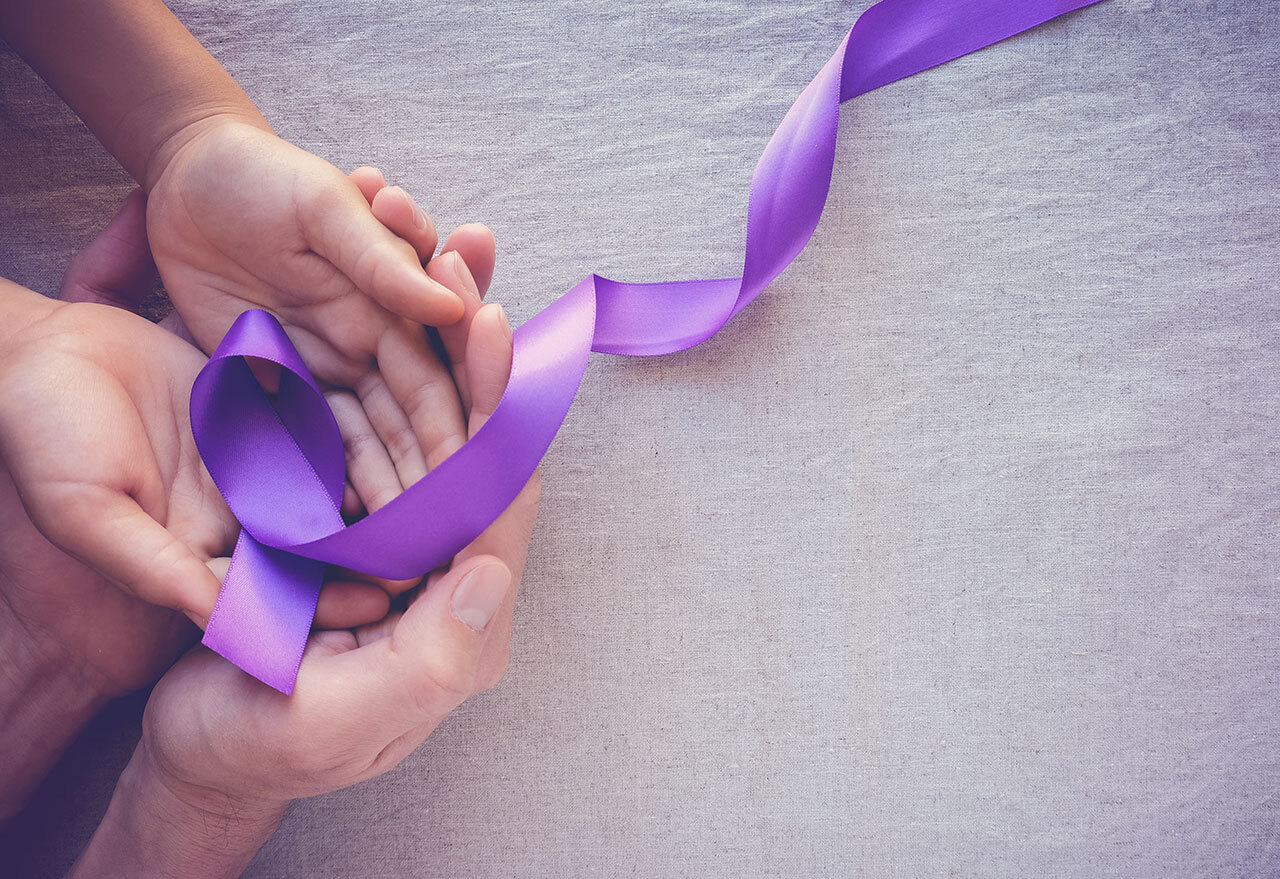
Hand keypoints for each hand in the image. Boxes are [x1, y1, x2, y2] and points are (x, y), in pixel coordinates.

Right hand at [69, 297, 538, 876]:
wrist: (194, 755)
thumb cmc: (253, 746)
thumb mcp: (336, 721)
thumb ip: (429, 656)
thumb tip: (492, 569)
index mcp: (463, 627)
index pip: (499, 506)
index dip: (498, 415)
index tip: (489, 329)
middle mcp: (449, 581)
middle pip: (479, 457)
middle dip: (478, 365)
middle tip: (468, 273)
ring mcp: (406, 552)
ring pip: (438, 439)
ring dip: (442, 358)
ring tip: (437, 271)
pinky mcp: (361, 536)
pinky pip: (387, 446)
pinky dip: (391, 383)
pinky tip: (387, 318)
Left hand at [146, 121, 500, 531]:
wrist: (186, 174)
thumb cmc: (264, 177)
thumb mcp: (325, 207)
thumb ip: (384, 260)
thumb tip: (453, 310)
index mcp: (393, 306)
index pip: (434, 383)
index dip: (450, 434)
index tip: (461, 487)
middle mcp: (369, 346)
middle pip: (406, 426)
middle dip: (420, 482)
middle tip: (427, 538)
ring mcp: (323, 368)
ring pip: (363, 443)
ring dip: (378, 492)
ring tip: (387, 552)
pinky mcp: (273, 380)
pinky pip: (303, 438)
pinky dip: (321, 479)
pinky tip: (333, 524)